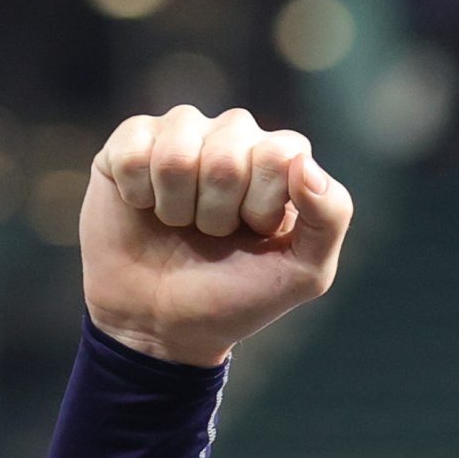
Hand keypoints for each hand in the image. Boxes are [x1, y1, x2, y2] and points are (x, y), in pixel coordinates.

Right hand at [81, 105, 352, 367]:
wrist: (163, 323)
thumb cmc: (238, 294)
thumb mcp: (305, 272)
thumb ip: (330, 218)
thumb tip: (304, 165)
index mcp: (279, 159)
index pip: (280, 153)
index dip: (262, 203)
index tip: (254, 232)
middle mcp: (231, 136)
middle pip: (228, 150)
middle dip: (219, 211)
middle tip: (213, 234)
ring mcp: (178, 135)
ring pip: (178, 151)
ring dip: (178, 205)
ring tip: (181, 224)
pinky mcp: (128, 144)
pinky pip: (133, 152)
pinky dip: (139, 195)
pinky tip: (145, 208)